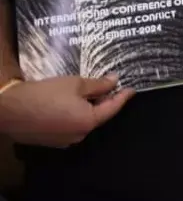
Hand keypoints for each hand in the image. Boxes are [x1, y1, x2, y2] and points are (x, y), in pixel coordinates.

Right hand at [0, 75, 133, 147]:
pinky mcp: (51, 140)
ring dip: (88, 108)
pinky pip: (69, 126)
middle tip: (110, 86)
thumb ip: (99, 85)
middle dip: (105, 101)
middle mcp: (79, 136)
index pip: (112, 109)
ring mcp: (64, 140)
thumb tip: (114, 81)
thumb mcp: (76, 84)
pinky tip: (71, 103)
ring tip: (91, 92)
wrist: (10, 108)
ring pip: (83, 122)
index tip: (131, 90)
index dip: (122, 97)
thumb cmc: (46, 94)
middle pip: (98, 116)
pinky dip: (75, 114)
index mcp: (88, 122)